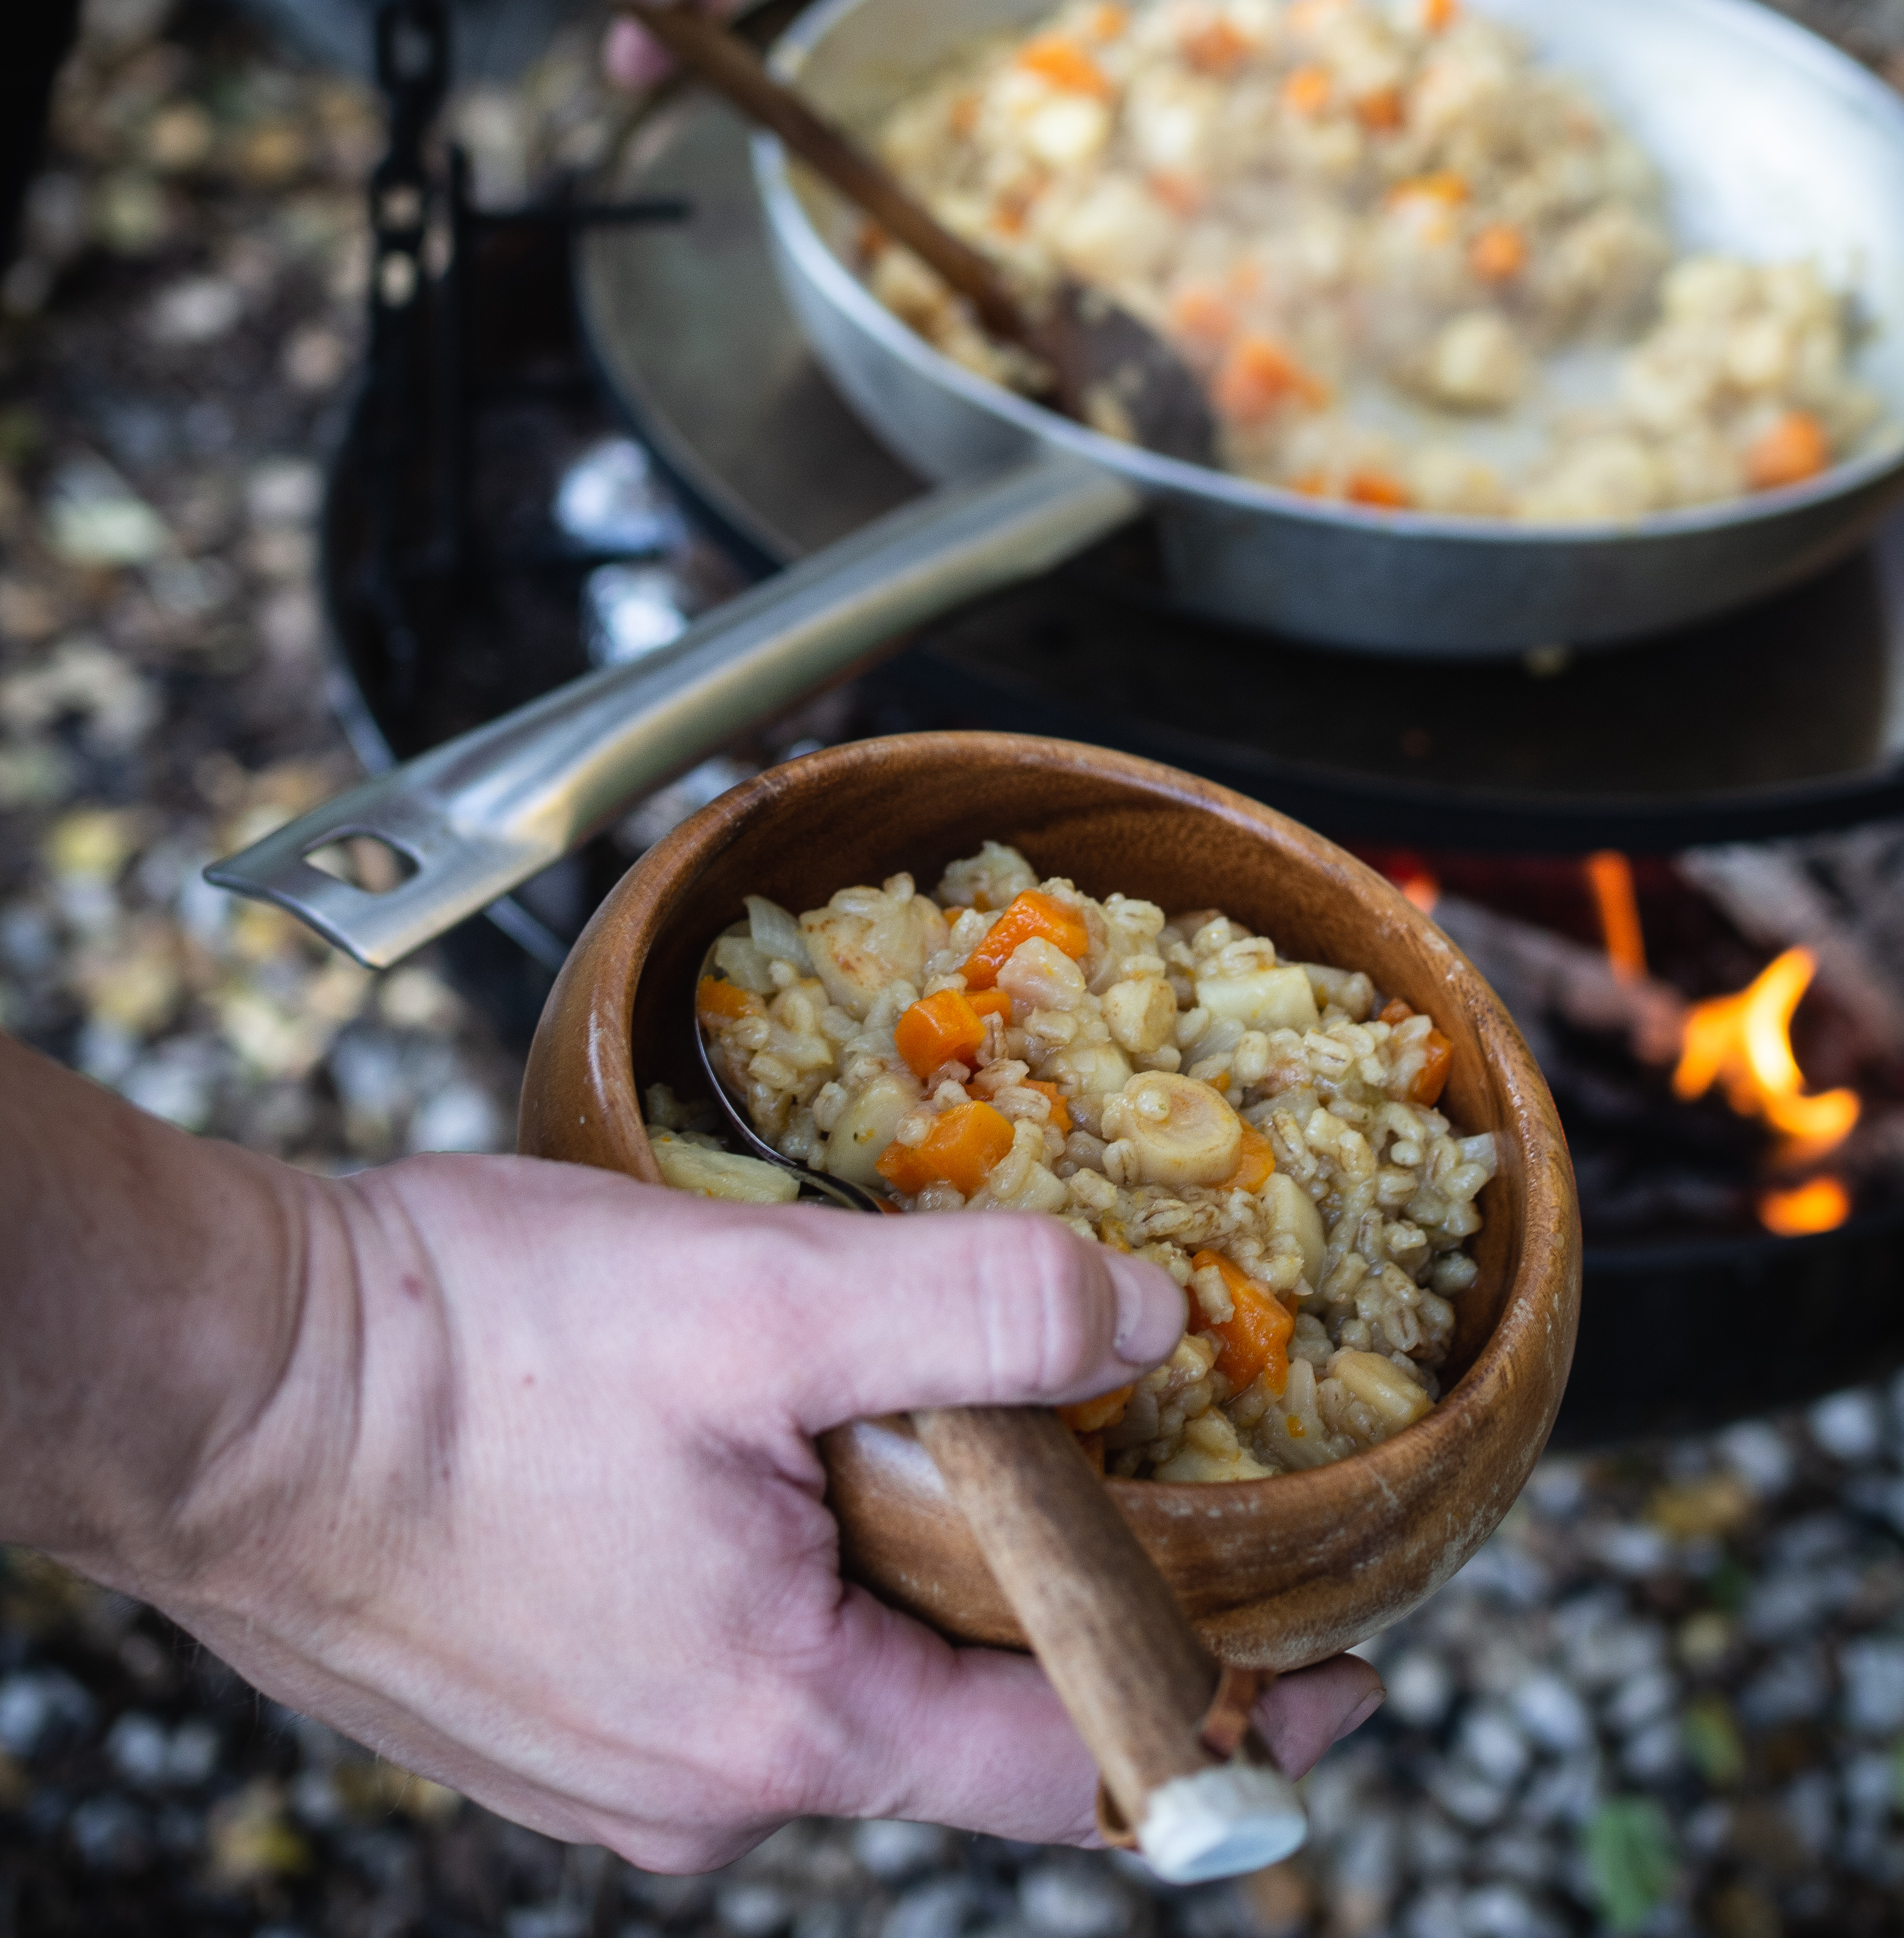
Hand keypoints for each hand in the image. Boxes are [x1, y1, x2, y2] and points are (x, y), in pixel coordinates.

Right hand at [144, 1155, 1381, 1866]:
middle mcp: (697, 1789)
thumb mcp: (756, 1299)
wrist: (218, 1380)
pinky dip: (783, 1554)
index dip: (1231, 1715)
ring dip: (894, 1550)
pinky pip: (725, 1646)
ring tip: (893, 1407)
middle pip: (951, 1702)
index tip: (1342, 1672)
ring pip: (833, 1663)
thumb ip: (975, 1312)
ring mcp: (607, 1758)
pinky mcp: (541, 1700)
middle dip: (1040, 1584)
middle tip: (1100, 1448)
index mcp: (778, 1730)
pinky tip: (746, 1442)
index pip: (1077, 1767)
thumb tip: (1145, 1310)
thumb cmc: (458, 1351)